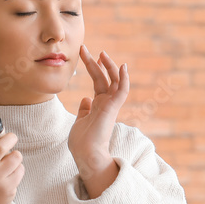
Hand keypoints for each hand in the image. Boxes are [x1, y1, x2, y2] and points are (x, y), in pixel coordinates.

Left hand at [68, 45, 129, 175]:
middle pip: (104, 77)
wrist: (85, 155)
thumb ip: (84, 110)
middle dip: (96, 62)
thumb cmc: (82, 142)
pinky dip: (124, 79)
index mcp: (99, 105)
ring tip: (101, 53)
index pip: (98, 81)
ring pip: (115, 81)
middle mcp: (106, 103)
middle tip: (86, 48)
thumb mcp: (80, 121)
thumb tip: (85, 99)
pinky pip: (122, 91)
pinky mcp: (113, 109)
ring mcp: (110, 105)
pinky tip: (122, 66)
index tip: (84, 55)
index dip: (92, 67)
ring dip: (109, 66)